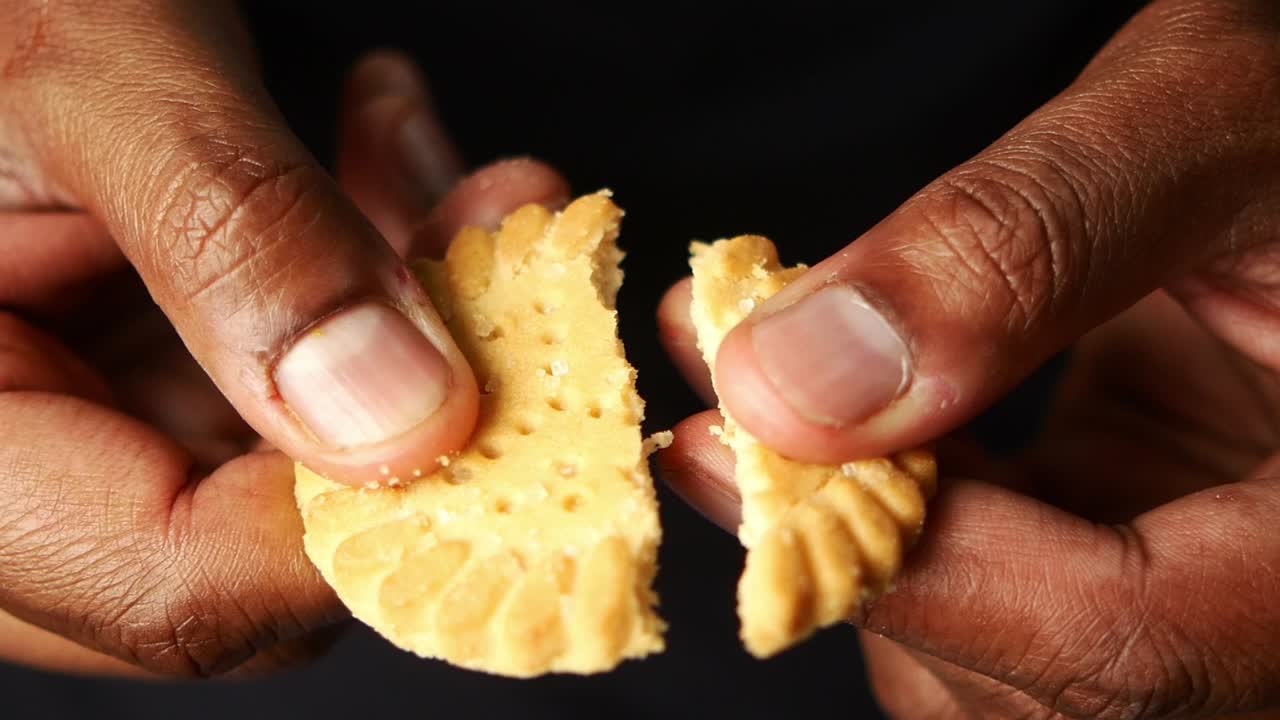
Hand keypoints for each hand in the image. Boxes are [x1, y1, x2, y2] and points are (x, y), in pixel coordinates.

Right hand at [0, 1, 567, 677]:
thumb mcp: (94, 71)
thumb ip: (241, 239)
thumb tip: (413, 423)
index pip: (176, 584)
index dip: (367, 514)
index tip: (501, 384)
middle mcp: (5, 480)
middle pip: (259, 548)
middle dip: (418, 395)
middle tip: (492, 239)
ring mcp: (74, 431)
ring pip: (294, 463)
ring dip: (405, 314)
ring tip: (437, 168)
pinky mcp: (128, 373)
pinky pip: (279, 386)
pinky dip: (353, 280)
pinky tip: (381, 152)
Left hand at [660, 2, 1279, 716]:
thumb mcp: (1201, 129)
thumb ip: (1019, 248)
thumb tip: (789, 380)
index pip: (1123, 643)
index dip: (905, 566)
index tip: (726, 456)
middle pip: (1034, 673)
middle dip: (849, 540)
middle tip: (724, 401)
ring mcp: (1218, 589)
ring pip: (995, 654)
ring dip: (859, 526)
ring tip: (769, 379)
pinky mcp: (1152, 542)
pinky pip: (1002, 582)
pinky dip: (901, 502)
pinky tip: (849, 402)